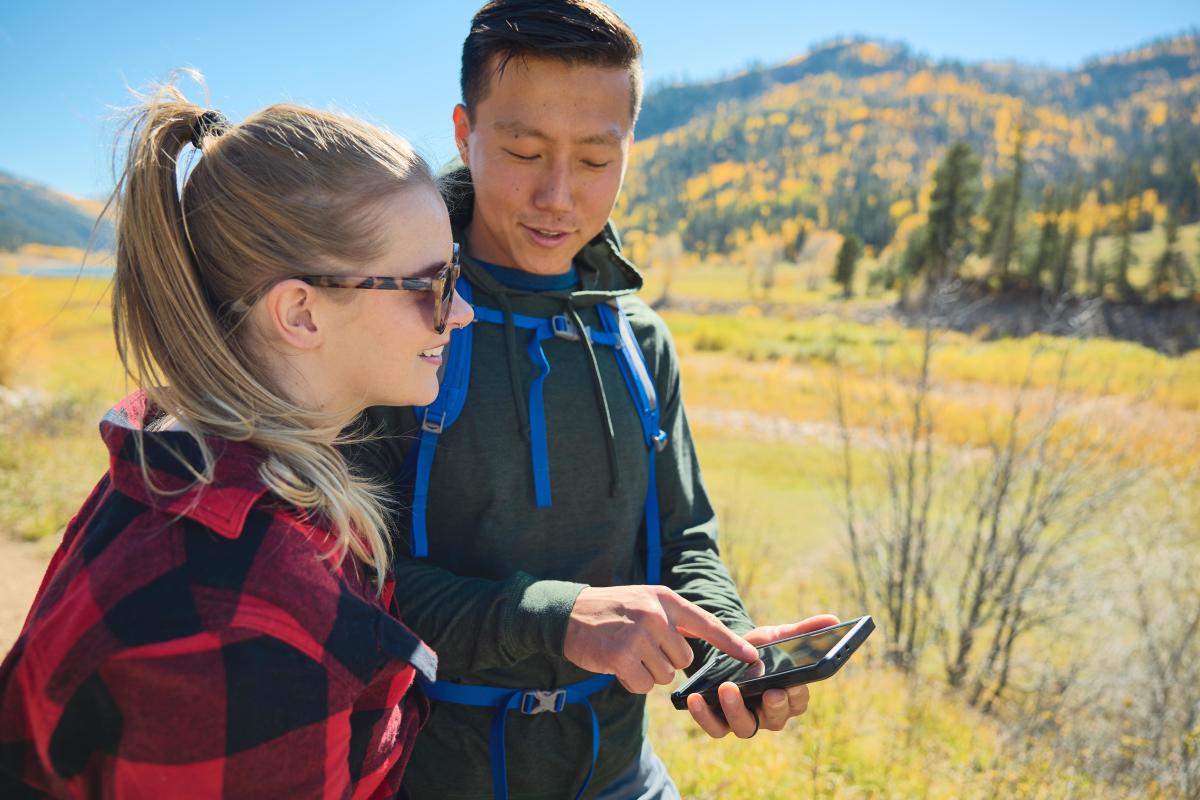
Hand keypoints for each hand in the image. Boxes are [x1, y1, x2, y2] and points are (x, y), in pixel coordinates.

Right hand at [563, 585, 757, 693]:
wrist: (568, 613)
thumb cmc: (612, 610)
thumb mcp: (645, 600)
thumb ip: (674, 618)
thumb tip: (707, 636)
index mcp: (664, 599)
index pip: (706, 623)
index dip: (730, 642)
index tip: (752, 657)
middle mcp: (654, 615)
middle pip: (683, 658)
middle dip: (664, 660)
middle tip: (641, 648)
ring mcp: (638, 635)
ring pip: (664, 675)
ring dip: (646, 671)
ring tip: (626, 652)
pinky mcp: (620, 656)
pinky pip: (642, 685)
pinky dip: (631, 681)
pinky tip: (617, 665)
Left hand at [686, 614, 839, 738]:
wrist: (728, 653)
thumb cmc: (760, 649)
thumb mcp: (779, 636)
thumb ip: (804, 630)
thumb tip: (833, 619)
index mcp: (789, 696)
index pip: (798, 702)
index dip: (797, 696)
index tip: (792, 685)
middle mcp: (769, 713)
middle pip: (775, 719)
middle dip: (773, 707)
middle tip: (769, 691)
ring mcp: (745, 719)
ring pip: (745, 727)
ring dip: (735, 710)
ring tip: (726, 688)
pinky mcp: (720, 721)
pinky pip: (715, 727)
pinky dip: (704, 716)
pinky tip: (695, 699)